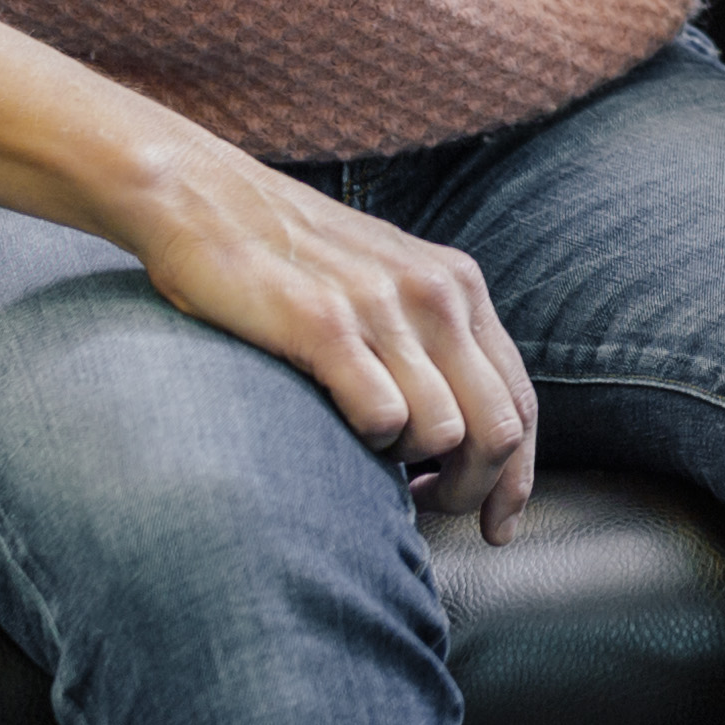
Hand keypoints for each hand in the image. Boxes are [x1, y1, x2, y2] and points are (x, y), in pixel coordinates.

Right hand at [109, 146, 542, 542]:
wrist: (203, 199)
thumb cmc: (290, 258)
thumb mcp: (386, 281)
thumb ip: (432, 339)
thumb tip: (465, 431)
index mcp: (459, 286)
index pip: (521, 401)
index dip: (517, 477)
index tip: (498, 526)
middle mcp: (436, 294)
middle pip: (499, 429)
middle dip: (474, 490)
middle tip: (430, 506)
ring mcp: (383, 309)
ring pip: (446, 433)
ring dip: (414, 469)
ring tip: (379, 468)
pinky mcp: (325, 326)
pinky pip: (383, 418)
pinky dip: (371, 445)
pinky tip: (346, 434)